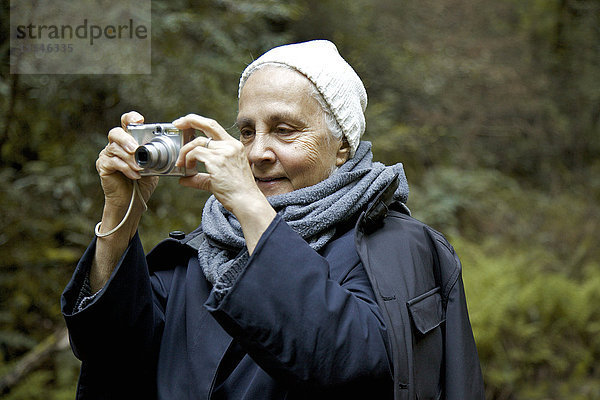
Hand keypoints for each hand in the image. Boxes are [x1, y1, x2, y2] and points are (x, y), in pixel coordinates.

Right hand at [96, 111, 157, 209]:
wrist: (132, 200)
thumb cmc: (143, 181)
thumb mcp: (154, 166)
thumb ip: (156, 156)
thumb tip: (165, 149)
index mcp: (129, 140)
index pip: (127, 122)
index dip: (131, 118)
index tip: (139, 120)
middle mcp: (116, 144)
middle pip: (115, 132)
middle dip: (126, 139)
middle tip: (136, 149)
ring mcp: (107, 154)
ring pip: (115, 149)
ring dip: (130, 159)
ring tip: (140, 168)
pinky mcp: (103, 166)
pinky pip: (113, 162)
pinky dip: (126, 168)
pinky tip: (135, 175)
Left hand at [173, 114, 275, 253]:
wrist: (246, 201)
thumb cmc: (237, 192)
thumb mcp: (217, 180)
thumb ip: (200, 177)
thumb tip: (184, 179)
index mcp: (234, 146)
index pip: (214, 126)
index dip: (198, 121)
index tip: (185, 123)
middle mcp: (231, 146)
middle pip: (207, 124)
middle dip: (189, 120)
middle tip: (177, 124)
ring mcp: (225, 152)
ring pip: (197, 142)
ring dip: (185, 152)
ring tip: (181, 163)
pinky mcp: (218, 160)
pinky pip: (196, 153)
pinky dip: (188, 159)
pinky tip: (187, 168)